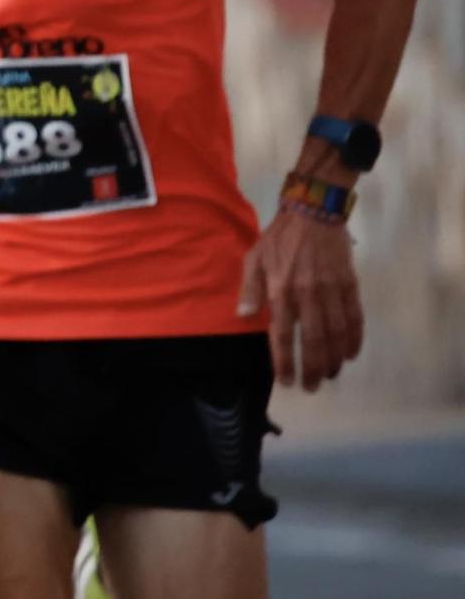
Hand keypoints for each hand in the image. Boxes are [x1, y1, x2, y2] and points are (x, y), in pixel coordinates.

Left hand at [237, 210, 363, 390]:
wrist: (313, 212)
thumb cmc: (278, 238)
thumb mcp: (253, 258)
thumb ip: (249, 289)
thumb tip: (243, 316)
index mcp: (281, 291)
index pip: (282, 335)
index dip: (284, 361)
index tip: (286, 381)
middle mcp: (307, 296)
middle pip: (312, 341)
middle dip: (311, 368)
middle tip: (311, 387)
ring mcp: (331, 291)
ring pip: (336, 334)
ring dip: (333, 359)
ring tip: (329, 375)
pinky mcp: (349, 285)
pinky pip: (355, 317)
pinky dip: (354, 338)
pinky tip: (350, 353)